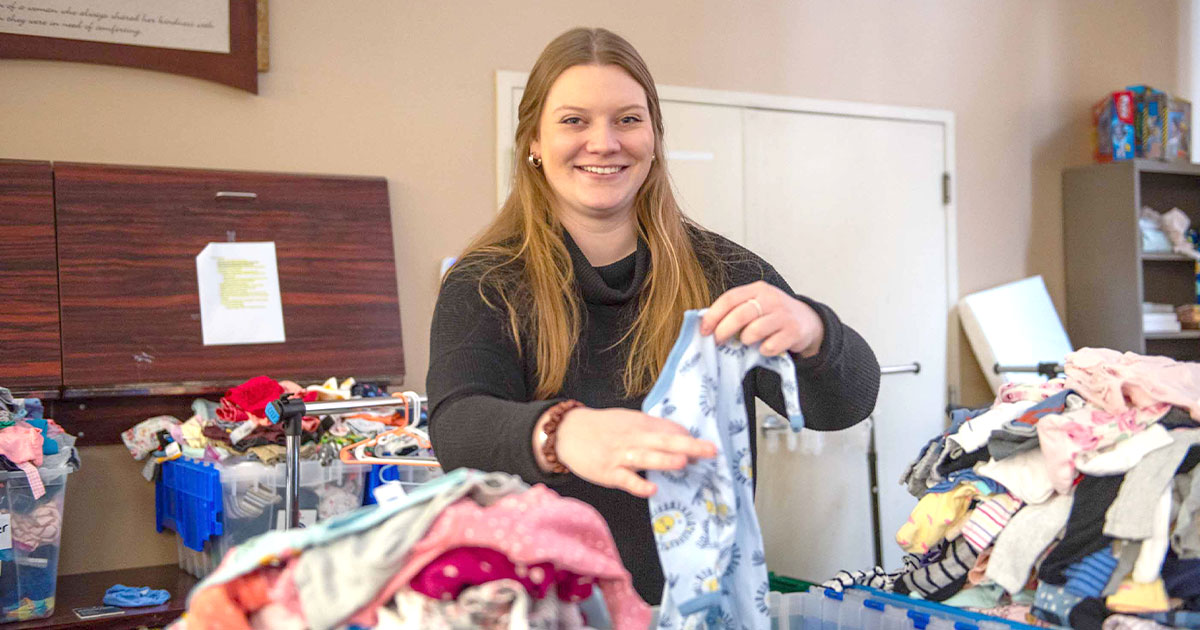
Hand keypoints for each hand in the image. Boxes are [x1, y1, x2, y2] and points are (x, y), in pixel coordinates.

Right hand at [537, 407, 716, 496]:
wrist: (567, 433)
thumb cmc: (602, 428)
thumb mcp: (627, 421)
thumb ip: (651, 428)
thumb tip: (680, 435)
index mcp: (639, 424)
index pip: (668, 428)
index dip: (687, 437)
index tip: (706, 447)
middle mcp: (632, 438)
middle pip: (663, 440)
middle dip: (688, 446)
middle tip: (711, 451)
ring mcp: (620, 456)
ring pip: (645, 457)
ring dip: (664, 459)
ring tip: (683, 463)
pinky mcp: (609, 473)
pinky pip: (626, 479)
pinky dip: (638, 485)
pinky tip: (652, 490)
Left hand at [699, 281, 824, 356]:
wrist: (808, 321)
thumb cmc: (773, 315)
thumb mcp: (757, 305)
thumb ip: (736, 311)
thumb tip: (707, 326)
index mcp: (757, 289)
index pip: (729, 298)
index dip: (713, 315)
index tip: (704, 330)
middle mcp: (771, 298)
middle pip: (740, 314)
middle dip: (724, 330)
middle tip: (717, 341)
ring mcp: (784, 314)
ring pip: (755, 330)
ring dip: (745, 340)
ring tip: (747, 342)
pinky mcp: (794, 331)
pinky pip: (770, 346)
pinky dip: (764, 350)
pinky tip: (765, 348)